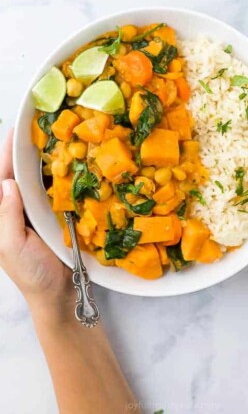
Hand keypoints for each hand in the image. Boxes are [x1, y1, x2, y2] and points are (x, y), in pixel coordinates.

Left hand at [0, 130, 72, 320]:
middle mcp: (16, 208)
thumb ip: (7, 216)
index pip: (0, 179)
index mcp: (1, 215)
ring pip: (35, 180)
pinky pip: (54, 191)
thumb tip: (7, 183)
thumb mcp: (12, 246)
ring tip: (52, 138)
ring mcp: (35, 211)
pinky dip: (58, 176)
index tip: (16, 131)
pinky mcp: (53, 215)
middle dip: (22, 151)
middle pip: (16, 174)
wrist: (59, 293)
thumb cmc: (31, 273)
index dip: (6, 155)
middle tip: (37, 127)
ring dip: (41, 160)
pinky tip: (67, 162)